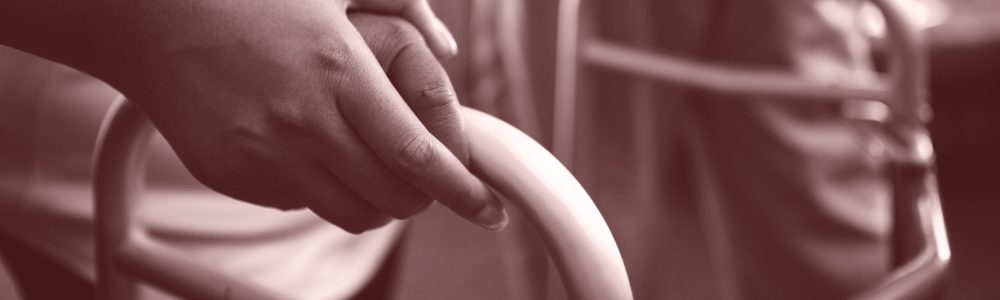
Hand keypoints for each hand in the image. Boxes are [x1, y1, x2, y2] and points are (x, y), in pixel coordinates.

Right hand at [107, 1, 504, 232]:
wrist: (150, 17)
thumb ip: (403, 8)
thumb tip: (448, 53)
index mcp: (340, 70)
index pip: (418, 154)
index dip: (462, 190)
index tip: (488, 209)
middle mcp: (305, 120)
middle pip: (392, 195)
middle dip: (425, 199)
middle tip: (430, 182)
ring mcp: (265, 154)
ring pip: (350, 213)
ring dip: (379, 204)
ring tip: (378, 174)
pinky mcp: (234, 175)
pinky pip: (300, 203)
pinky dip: (324, 191)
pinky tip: (314, 153)